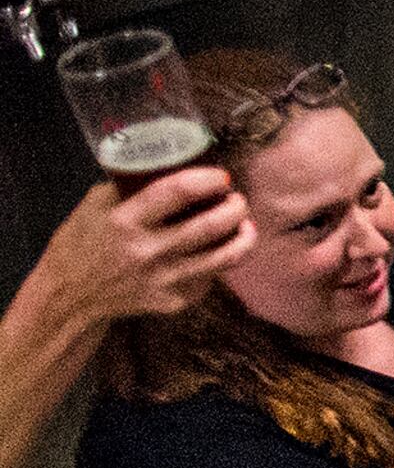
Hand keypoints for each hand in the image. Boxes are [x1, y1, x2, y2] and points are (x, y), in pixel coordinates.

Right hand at [29, 172, 251, 331]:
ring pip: (224, 257)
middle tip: (238, 199)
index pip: (176, 192)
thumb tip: (170, 167)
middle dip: (235, 207)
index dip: (206, 179)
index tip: (222, 176)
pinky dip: (220, 261)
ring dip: (244, 237)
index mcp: (124, 221)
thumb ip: (130, 187)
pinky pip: (210, 277)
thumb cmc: (83, 242)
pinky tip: (221, 250)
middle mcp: (147, 251)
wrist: (71, 296)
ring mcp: (164, 279)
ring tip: (247, 225)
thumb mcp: (95, 206)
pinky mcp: (175, 301)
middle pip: (210, 225)